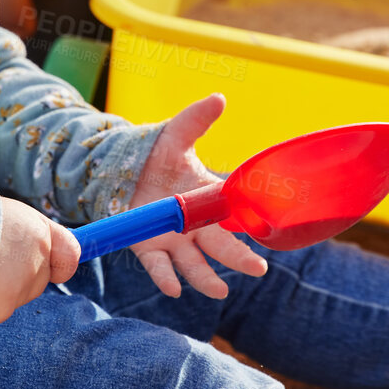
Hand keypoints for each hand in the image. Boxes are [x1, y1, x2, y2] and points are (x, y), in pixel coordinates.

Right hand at [0, 197, 80, 323]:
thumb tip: (21, 254)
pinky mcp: (7, 297)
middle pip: (38, 282)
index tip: (52, 272)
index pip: (70, 253)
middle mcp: (39, 252)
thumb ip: (23, 235)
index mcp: (40, 228)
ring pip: (17, 298)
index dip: (61, 267)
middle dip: (16, 282)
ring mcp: (26, 276)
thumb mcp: (6, 215)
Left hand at [127, 94, 268, 298]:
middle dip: (239, 258)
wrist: (123, 172)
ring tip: (219, 291)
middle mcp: (195, 225)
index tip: (265, 232)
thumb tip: (219, 98)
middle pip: (220, 245)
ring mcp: (173, 241)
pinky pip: (159, 268)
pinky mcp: (148, 249)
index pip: (232, 212)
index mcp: (208, 198)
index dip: (248, 222)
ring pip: (194, 264)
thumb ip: (196, 120)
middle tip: (258, 269)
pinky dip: (166, 278)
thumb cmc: (158, 155)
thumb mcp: (176, 135)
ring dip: (206, 278)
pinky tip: (174, 289)